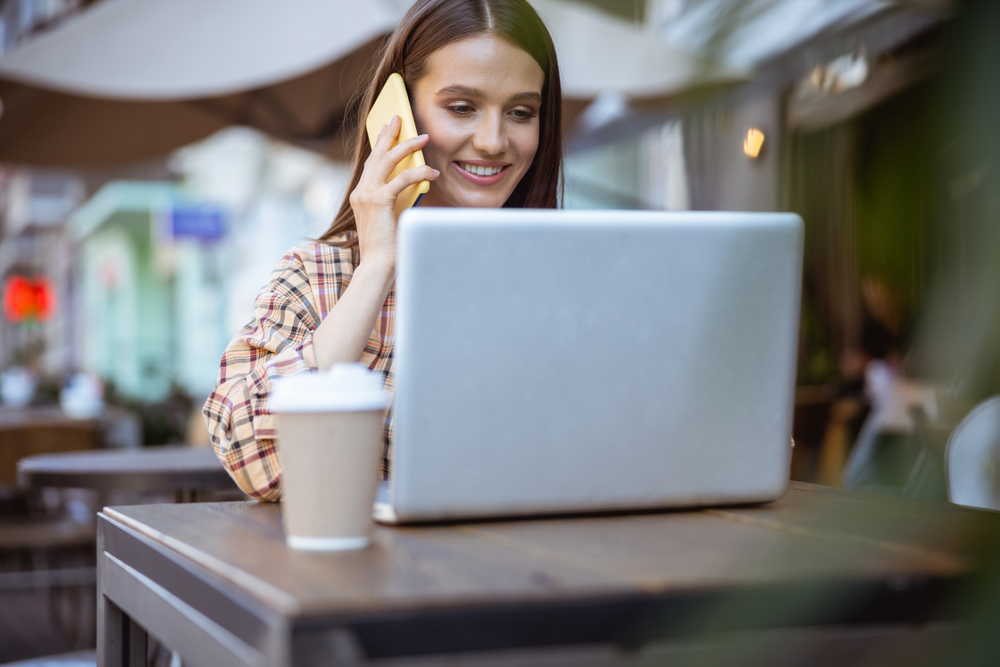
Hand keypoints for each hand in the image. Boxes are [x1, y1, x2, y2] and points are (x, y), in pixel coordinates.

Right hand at [349, 115, 438, 270]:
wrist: (378, 266)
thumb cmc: (387, 246)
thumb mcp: (390, 216)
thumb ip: (396, 197)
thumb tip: (415, 180)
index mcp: (360, 195)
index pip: (371, 163)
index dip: (379, 144)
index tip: (386, 128)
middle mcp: (360, 191)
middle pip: (376, 155)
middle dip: (389, 134)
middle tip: (399, 118)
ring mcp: (367, 195)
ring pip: (388, 160)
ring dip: (407, 146)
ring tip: (423, 137)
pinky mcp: (379, 201)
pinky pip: (402, 178)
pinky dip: (419, 172)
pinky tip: (432, 172)